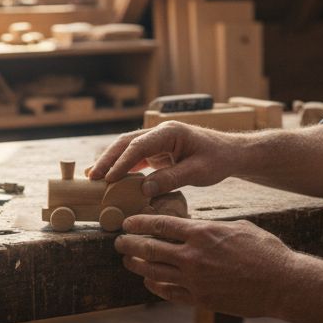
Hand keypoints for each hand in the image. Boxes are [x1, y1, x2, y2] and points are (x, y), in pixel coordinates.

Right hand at [87, 121, 238, 196]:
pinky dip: (121, 167)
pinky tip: (109, 177)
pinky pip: (135, 157)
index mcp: (170, 132)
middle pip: (126, 142)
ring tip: (92, 177)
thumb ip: (171, 179)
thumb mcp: (198, 172)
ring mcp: (157, 140)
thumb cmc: (218, 160)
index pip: (139, 145)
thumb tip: (144, 190)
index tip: (109, 178)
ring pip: (127, 148)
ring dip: (110, 161)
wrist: (230, 153)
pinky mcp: (157, 151)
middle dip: (108, 159)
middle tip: (92, 177)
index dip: (122, 162)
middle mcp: (160, 133)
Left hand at [114, 214, 295, 317]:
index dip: (139, 223)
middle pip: (149, 249)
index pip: (160, 225)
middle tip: (119, 242)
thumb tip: (195, 228)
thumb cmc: (265, 251)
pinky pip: (169, 293)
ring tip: (128, 261)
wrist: (282, 284)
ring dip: (136, 266)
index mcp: (203, 233)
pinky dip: (155, 286)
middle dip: (129, 245)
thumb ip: (211, 229)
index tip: (127, 222)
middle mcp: (193, 256)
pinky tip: (149, 282)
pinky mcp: (200, 299)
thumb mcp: (238, 228)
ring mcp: (195, 280)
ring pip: (154, 273)